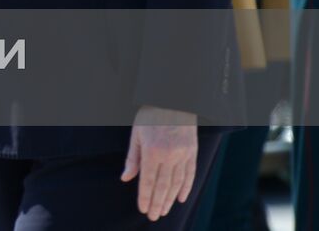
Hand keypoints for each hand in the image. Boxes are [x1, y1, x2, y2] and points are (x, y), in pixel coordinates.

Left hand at [120, 105, 197, 221]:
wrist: (173, 101)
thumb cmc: (150, 116)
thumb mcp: (136, 134)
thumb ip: (132, 158)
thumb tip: (126, 179)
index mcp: (152, 151)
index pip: (148, 181)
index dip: (145, 196)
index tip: (142, 209)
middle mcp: (169, 156)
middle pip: (163, 186)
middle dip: (157, 203)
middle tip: (153, 216)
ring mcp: (183, 155)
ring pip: (176, 183)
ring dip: (169, 199)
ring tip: (163, 211)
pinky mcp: (192, 152)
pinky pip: (190, 175)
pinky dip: (185, 188)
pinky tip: (180, 199)